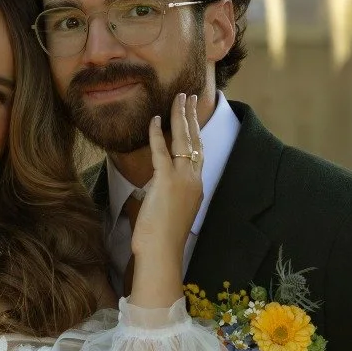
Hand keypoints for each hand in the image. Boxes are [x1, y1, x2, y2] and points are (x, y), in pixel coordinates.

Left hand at [128, 93, 204, 308]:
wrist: (161, 253)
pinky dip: (156, 134)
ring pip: (184, 141)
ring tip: (179, 98)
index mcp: (196, 188)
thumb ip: (164, 196)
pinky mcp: (166, 182)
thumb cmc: (160, 240)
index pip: (198, 153)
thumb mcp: (167, 212)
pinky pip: (161, 151)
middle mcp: (194, 180)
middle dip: (192, 116)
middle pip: (196, 141)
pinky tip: (153, 119)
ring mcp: (182, 180)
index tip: (193, 117)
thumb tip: (153, 190)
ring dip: (180, 116)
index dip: (196, 133)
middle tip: (189, 96)